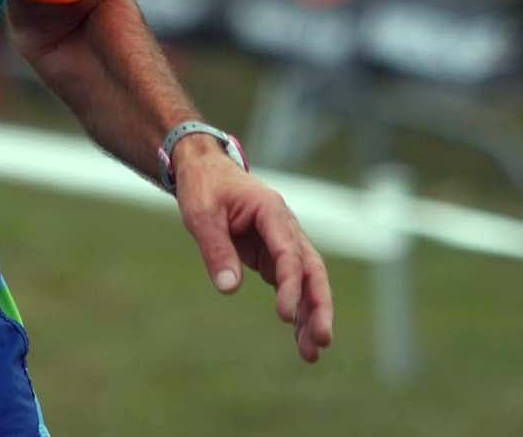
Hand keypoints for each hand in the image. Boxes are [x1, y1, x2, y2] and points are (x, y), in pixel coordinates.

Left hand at [175, 148, 334, 362]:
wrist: (204, 169)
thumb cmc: (204, 186)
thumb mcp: (201, 213)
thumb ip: (216, 248)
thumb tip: (229, 288)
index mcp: (270, 210)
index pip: (289, 252)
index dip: (290, 285)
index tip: (284, 316)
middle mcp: (285, 227)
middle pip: (312, 269)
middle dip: (319, 305)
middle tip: (321, 340)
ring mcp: (283, 242)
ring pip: (306, 281)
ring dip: (312, 314)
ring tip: (311, 353)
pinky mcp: (273, 255)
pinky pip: (291, 284)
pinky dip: (298, 308)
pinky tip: (300, 338)